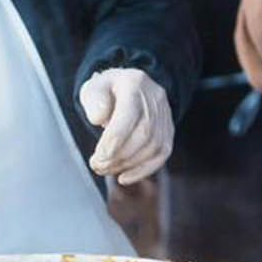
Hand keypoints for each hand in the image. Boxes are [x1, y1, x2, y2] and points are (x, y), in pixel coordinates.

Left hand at [80, 68, 174, 184]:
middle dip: (118, 156)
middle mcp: (155, 99)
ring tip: (106, 168)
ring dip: (127, 164)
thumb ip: (94, 99)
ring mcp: (165, 116)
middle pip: (143, 134)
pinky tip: (125, 177)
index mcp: (135, 84)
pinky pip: (161, 155)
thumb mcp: (94, 86)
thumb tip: (99, 118)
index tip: (98, 156)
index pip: (129, 116)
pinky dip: (143, 170)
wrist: (128, 87)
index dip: (114, 141)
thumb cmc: (108, 90)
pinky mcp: (168, 131)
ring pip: (153, 147)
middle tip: (98, 165)